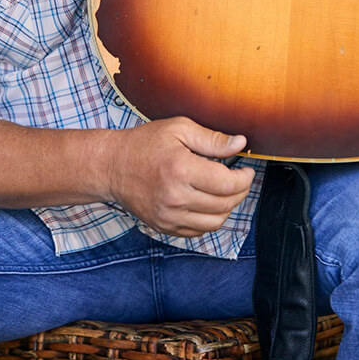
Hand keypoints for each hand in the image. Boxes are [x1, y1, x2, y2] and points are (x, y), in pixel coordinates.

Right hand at [103, 117, 254, 236]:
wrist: (112, 166)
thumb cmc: (144, 143)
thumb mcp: (178, 129)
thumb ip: (212, 139)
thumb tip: (240, 143)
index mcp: (181, 169)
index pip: (227, 184)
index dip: (244, 178)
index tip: (246, 170)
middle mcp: (175, 197)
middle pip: (225, 204)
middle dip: (239, 192)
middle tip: (239, 179)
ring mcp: (169, 216)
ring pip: (215, 222)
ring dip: (227, 207)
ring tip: (225, 191)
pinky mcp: (164, 226)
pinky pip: (198, 230)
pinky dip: (210, 219)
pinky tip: (207, 202)